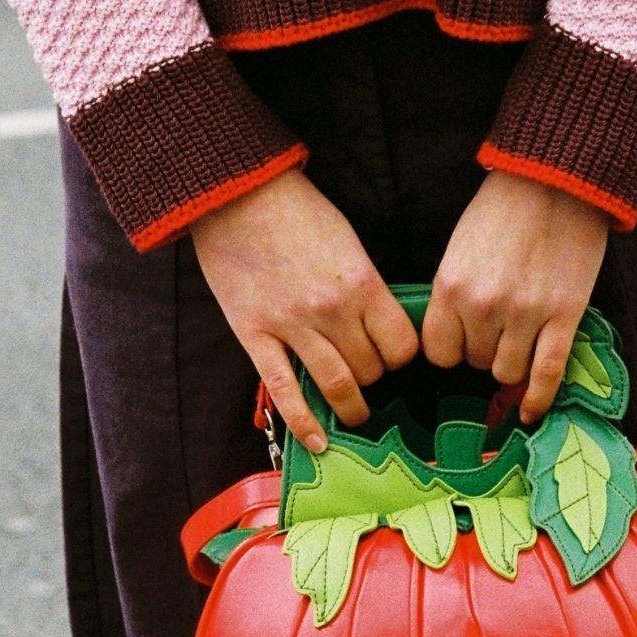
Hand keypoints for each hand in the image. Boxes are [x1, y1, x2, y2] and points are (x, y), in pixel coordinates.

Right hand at [190, 165, 419, 450]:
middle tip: (369, 377)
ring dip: (351, 407)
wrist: (234, 192)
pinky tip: (319, 443)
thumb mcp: (348, 241)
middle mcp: (332, 310)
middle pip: (372, 369)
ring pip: (338, 386)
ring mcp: (292, 326)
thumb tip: (379, 328)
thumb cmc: (295, 210)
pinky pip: (285, 391)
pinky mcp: (255, 335)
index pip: (401, 346)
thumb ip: (366, 287)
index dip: (401, 357)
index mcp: (362, 283)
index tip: (393, 356)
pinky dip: (305, 422)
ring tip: (355, 415)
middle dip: (375, 378)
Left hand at [422, 170, 610, 423]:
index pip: (440, 353)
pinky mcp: (564, 317)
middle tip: (501, 324)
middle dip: (485, 350)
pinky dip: (538, 399)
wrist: (557, 180)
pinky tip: (531, 413)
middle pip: (476, 362)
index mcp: (451, 286)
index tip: (464, 340)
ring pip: (508, 372)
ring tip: (522, 338)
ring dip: (512, 363)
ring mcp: (526, 315)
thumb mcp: (460, 248)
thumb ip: (454, 294)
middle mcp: (484, 306)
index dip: (453, 351)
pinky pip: (547, 374)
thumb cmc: (504, 210)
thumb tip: (454, 340)